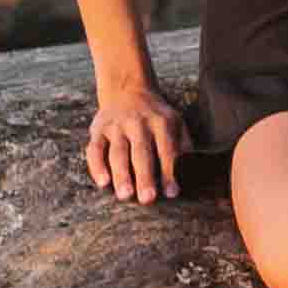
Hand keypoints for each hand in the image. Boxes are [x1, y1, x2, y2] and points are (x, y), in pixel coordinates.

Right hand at [84, 78, 189, 203]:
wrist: (127, 89)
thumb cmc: (156, 115)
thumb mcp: (175, 122)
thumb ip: (184, 146)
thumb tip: (192, 172)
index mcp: (161, 122)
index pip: (166, 150)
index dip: (169, 172)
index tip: (171, 193)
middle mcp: (137, 122)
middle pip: (141, 152)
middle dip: (144, 176)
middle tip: (147, 198)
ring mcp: (116, 125)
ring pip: (117, 152)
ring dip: (121, 174)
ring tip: (125, 195)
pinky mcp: (98, 129)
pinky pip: (94, 149)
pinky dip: (97, 166)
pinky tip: (103, 182)